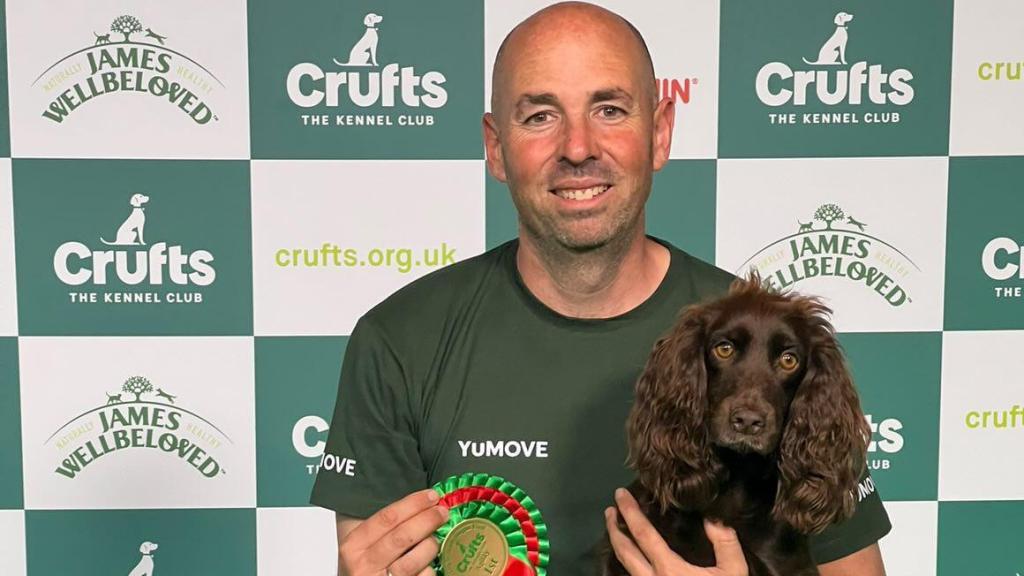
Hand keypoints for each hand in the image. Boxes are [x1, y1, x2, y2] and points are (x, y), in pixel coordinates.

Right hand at [338, 489, 448, 575]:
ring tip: (435, 540)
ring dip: (429, 546)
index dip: (413, 504)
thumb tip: (420, 502)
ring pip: (412, 562)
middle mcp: (364, 565)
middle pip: (402, 537)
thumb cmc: (362, 562)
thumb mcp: (362, 540)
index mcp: (354, 544)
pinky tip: (429, 563)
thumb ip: (383, 523)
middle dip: (426, 521)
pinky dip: (429, 569)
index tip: (431, 496)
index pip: (387, 518)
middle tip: (442, 512)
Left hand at [605, 488, 747, 575]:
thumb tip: (713, 518)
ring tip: (616, 530)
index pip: (643, 534)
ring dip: (618, 547)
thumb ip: (725, 543)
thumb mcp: (733, 572)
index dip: (630, 512)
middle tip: (609, 510)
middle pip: (624, 551)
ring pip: (624, 568)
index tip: (620, 494)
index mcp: (669, 570)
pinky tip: (632, 559)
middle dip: (613, 528)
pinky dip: (628, 566)